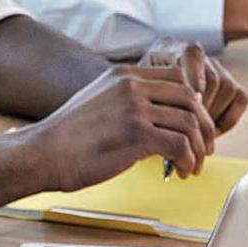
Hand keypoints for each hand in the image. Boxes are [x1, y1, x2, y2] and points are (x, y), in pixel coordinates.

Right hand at [20, 48, 240, 185]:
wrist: (42, 154)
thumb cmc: (68, 137)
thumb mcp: (99, 101)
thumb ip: (127, 100)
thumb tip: (155, 116)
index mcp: (124, 74)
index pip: (178, 79)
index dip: (194, 104)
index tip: (195, 126)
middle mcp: (132, 86)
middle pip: (191, 99)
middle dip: (205, 127)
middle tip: (205, 149)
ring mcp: (135, 108)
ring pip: (190, 122)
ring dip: (198, 149)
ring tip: (193, 166)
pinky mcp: (136, 134)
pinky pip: (180, 145)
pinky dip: (188, 161)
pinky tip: (181, 172)